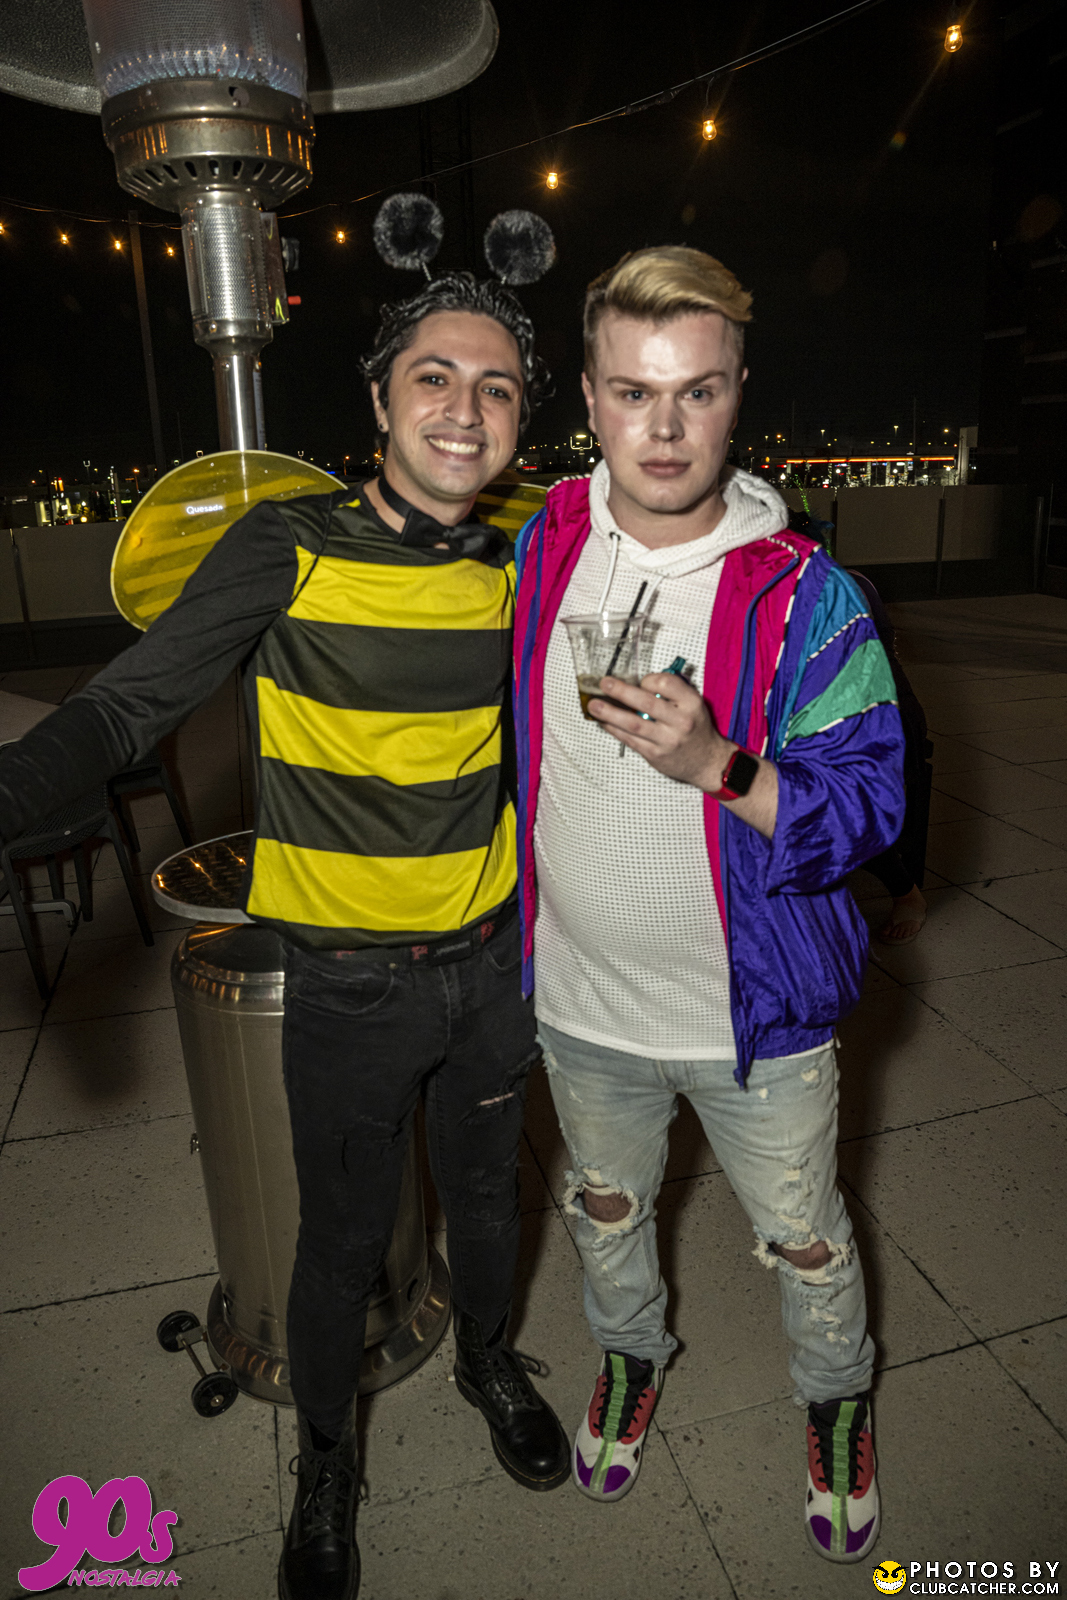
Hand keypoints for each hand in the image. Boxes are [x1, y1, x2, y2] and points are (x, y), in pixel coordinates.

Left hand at [589, 672, 733, 788]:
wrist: (707, 761)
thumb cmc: (695, 728)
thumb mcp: (693, 704)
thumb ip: (672, 693)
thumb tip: (637, 684)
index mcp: (691, 703)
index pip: (666, 683)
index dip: (649, 679)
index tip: (640, 681)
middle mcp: (680, 721)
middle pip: (646, 703)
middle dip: (621, 692)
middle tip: (604, 683)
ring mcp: (667, 740)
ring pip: (634, 724)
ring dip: (610, 713)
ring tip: (593, 705)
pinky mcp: (656, 755)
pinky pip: (630, 740)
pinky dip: (614, 729)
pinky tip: (603, 721)